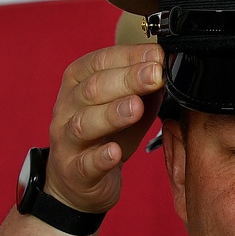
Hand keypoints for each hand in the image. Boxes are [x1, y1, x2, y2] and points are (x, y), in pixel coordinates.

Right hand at [45, 43, 164, 212]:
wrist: (80, 179)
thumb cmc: (106, 135)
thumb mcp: (127, 104)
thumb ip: (145, 86)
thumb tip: (168, 65)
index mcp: (77, 83)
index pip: (100, 61)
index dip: (129, 56)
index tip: (157, 56)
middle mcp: (67, 108)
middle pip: (92, 88)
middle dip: (127, 79)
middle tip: (155, 76)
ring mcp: (66, 140)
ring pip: (85, 123)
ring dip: (112, 113)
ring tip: (136, 107)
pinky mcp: (74, 170)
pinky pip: (86, 163)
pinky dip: (101, 157)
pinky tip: (116, 152)